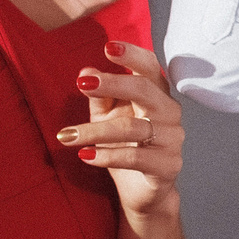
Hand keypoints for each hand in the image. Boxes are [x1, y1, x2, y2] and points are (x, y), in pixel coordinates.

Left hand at [63, 42, 184, 218]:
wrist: (143, 192)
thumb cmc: (126, 147)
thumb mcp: (107, 118)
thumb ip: (99, 96)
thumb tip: (86, 70)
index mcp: (156, 94)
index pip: (149, 67)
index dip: (132, 55)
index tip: (108, 47)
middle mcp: (169, 112)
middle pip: (144, 90)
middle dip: (112, 83)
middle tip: (82, 83)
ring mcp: (172, 139)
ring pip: (132, 128)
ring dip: (94, 131)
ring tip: (67, 135)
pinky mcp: (168, 166)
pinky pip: (136, 158)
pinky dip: (108, 156)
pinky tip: (85, 156)